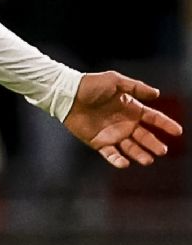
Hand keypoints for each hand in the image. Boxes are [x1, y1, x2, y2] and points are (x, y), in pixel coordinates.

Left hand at [63, 71, 182, 167]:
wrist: (67, 94)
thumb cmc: (90, 85)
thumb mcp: (115, 81)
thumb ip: (136, 87)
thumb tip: (156, 93)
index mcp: (131, 109)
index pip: (153, 118)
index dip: (165, 124)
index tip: (177, 131)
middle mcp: (125, 123)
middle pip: (144, 137)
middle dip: (154, 144)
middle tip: (162, 151)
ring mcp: (112, 134)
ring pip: (131, 148)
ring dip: (140, 154)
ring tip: (148, 160)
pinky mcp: (98, 142)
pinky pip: (111, 154)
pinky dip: (118, 160)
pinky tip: (125, 163)